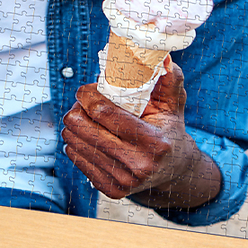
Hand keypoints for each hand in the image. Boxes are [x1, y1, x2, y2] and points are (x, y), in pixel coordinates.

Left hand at [62, 64, 218, 207]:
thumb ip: (169, 80)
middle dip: (78, 108)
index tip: (87, 88)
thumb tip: (163, 57)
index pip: (104, 113)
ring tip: (86, 117)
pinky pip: (75, 157)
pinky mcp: (110, 190)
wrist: (174, 171)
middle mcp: (139, 166)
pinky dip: (76, 142)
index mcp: (155, 143)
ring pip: (74, 142)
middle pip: (82, 127)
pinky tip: (88, 135)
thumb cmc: (169, 131)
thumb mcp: (173, 105)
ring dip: (75, 124)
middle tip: (85, 102)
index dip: (88, 95)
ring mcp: (123, 182)